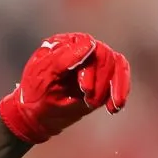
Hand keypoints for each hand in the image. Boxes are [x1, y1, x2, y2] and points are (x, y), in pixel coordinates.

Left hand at [0, 32, 130, 143]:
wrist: (38, 114)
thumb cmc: (36, 93)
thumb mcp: (44, 76)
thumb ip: (64, 59)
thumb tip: (91, 42)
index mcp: (63, 43)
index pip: (87, 45)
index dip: (90, 68)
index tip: (85, 89)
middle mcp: (81, 47)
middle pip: (104, 56)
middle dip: (100, 81)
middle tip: (89, 100)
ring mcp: (94, 61)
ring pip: (116, 64)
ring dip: (111, 87)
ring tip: (96, 105)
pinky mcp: (103, 76)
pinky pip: (120, 76)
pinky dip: (121, 90)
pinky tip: (114, 107)